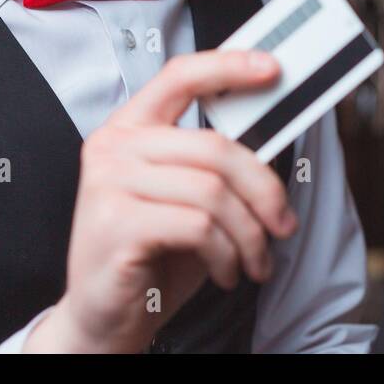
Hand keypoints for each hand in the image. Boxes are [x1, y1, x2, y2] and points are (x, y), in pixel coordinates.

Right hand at [25, 49, 297, 352]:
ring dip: (249, 234)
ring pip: (213, 191)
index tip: (272, 68)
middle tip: (282, 224)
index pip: (179, 76)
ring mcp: (109, 183)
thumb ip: (213, 163)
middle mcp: (113, 147)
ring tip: (253, 261)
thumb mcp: (186, 199)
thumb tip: (271, 138)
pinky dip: (226, 253)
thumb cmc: (151, 255)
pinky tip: (225, 271)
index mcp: (130, 129)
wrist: (102, 318)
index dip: (229, 66)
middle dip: (263, 190)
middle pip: (215, 146)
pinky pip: (199, 226)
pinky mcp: (116, 224)